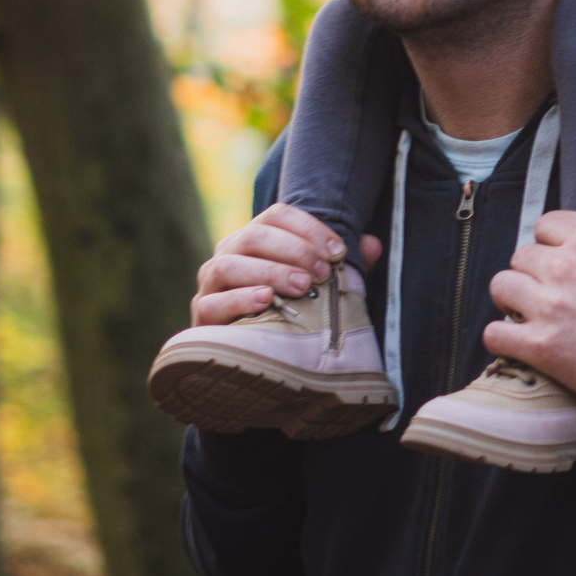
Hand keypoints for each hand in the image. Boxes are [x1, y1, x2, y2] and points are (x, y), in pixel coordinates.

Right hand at [190, 203, 382, 326]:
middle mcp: (228, 254)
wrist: (255, 360)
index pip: (277, 216)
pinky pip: (213, 302)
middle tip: (321, 272)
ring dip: (267, 271)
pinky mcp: (202, 316)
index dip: (308, 227)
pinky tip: (266, 301)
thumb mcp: (321, 288)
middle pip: (253, 236)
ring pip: (228, 265)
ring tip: (299, 286)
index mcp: (256, 240)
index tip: (338, 250)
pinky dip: (239, 299)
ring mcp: (210, 284)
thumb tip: (373, 244)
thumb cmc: (293, 313)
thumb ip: (346, 266)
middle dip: (292, 250)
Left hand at [483, 210, 575, 427]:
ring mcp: (552, 305)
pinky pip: (494, 333)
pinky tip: (518, 345)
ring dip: (511, 302)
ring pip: (500, 287)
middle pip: (520, 256)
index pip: (545, 224)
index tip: (556, 264)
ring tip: (526, 317)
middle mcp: (567, 266)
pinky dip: (501, 339)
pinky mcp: (542, 346)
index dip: (549, 246)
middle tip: (544, 296)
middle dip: (530, 276)